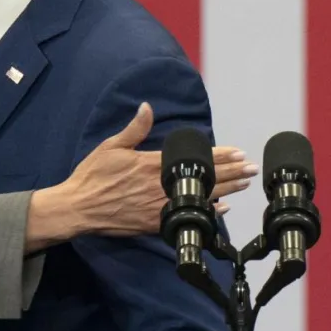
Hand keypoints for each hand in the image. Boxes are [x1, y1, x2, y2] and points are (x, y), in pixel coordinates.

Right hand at [26, 103, 257, 247]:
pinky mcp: (154, 223)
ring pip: (200, 197)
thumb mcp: (110, 146)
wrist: (78, 207)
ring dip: (225, 190)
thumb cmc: (92, 175)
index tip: (238, 152)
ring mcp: (159, 206)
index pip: (193, 158)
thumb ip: (134, 129)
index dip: (218, 155)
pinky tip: (220, 208)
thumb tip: (147, 107)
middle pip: (203, 178)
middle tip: (251, 168)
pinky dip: (205, 212)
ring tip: (244, 184)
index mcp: (150, 164)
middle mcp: (159, 186)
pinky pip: (186, 216)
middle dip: (231, 172)